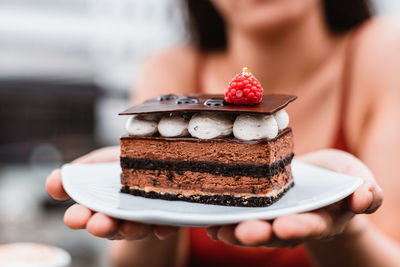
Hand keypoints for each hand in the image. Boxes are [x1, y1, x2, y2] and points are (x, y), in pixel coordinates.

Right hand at [46, 146, 177, 240]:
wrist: (155, 163)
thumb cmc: (122, 164)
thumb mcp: (98, 164)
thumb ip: (77, 174)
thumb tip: (53, 182)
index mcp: (99, 205)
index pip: (84, 215)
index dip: (78, 217)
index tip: (73, 217)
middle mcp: (119, 218)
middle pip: (110, 227)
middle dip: (102, 227)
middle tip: (97, 225)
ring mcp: (143, 220)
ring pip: (137, 229)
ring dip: (132, 229)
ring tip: (128, 226)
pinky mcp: (166, 219)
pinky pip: (167, 226)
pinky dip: (164, 228)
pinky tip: (162, 227)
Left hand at [206, 149, 382, 247]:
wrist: (320, 179)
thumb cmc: (339, 180)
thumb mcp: (358, 179)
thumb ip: (366, 191)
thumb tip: (364, 198)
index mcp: (321, 218)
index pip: (310, 226)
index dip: (298, 228)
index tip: (284, 226)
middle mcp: (294, 224)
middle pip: (276, 233)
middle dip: (259, 234)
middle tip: (242, 232)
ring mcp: (274, 219)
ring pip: (254, 229)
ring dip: (235, 231)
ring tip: (218, 229)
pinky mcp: (257, 211)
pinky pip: (239, 219)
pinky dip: (224, 222)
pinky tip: (209, 221)